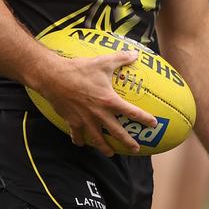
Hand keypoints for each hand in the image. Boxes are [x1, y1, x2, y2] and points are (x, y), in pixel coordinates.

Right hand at [36, 49, 157, 156]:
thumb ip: (121, 58)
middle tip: (136, 149)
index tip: (153, 124)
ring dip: (105, 148)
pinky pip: (77, 135)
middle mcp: (99, 114)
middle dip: (128, 142)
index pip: (132, 112)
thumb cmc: (80, 69)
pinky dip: (80, 140)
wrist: (54, 78)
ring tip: (110, 154)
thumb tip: (135, 54)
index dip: (144, 119)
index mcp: (109, 101)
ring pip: (97, 139)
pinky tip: (82, 143)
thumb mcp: (103, 62)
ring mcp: (85, 120)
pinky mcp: (72, 122)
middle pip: (117, 133)